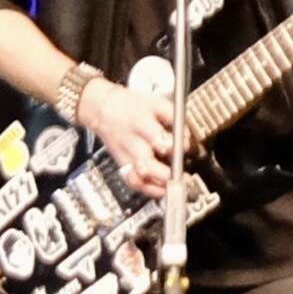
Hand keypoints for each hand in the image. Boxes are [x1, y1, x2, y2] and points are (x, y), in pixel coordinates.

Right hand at [73, 74, 177, 195]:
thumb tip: (189, 136)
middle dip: (167, 175)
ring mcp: (124, 158)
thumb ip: (174, 118)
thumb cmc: (131, 106)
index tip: (189, 148)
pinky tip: (163, 191)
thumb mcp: (156, 102)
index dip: (177, 145)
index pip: (159, 138)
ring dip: (159, 187)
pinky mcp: (122, 166)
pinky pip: (134, 184)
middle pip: (146, 165)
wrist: (102, 109)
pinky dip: (149, 191)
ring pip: (138, 179)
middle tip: (186, 178)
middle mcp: (131, 143)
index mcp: (140, 123)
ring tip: (177, 187)